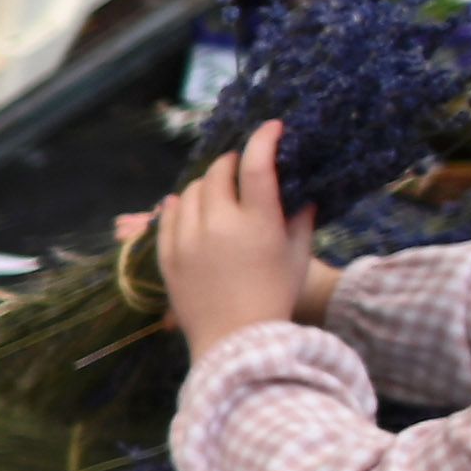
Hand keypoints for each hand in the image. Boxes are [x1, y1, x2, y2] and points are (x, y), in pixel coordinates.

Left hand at [150, 125, 323, 354]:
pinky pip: (167, 217)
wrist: (237, 342)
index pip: (256, 164)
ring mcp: (188, 240)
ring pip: (191, 191)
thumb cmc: (275, 298)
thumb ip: (300, 219)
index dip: (263, 139)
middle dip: (232, 163)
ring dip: (207, 184)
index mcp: (258, 222)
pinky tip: (185, 204)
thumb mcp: (297, 256)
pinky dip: (178, 206)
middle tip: (241, 166)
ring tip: (218, 190)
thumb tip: (303, 193)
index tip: (271, 128)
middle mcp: (219, 224)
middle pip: (219, 172)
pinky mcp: (168, 257)